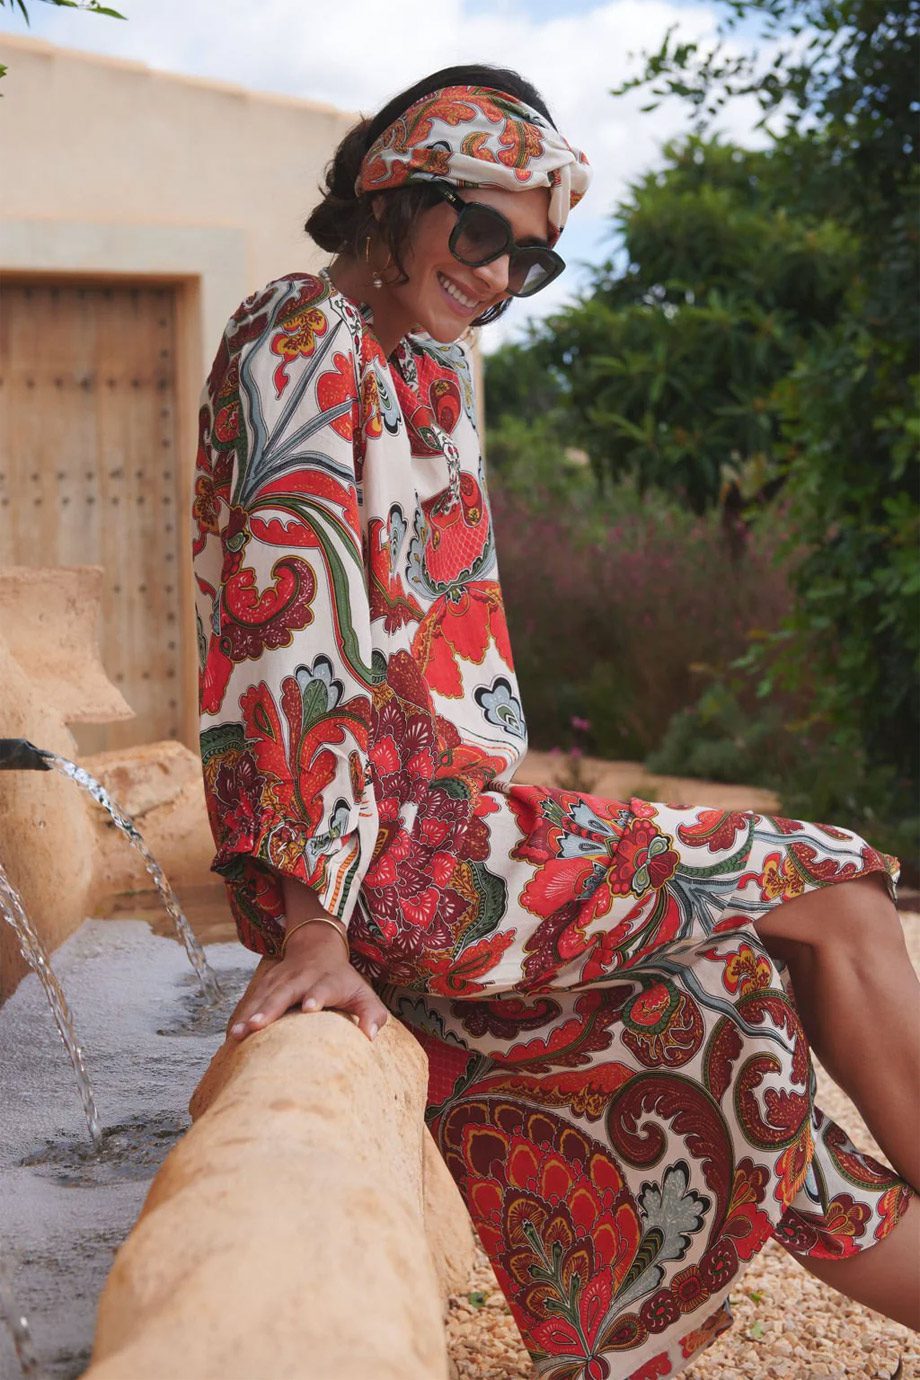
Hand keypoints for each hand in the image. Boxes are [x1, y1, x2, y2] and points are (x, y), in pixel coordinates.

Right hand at [227, 921, 387, 1043]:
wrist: (316, 946)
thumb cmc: (342, 979)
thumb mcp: (363, 992)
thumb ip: (372, 1013)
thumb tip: (370, 1037)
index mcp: (327, 980)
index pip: (323, 987)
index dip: (316, 996)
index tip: (309, 1007)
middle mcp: (301, 978)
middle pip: (284, 992)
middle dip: (271, 1009)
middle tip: (257, 1027)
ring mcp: (280, 979)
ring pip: (262, 996)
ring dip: (249, 1015)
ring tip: (237, 1035)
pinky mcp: (265, 984)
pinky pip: (251, 1001)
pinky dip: (241, 1016)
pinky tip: (231, 1035)